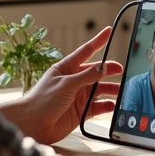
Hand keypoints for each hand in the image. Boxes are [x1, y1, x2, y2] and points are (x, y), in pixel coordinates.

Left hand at [14, 27, 123, 144]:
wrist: (33, 124)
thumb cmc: (42, 101)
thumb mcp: (66, 84)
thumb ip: (86, 76)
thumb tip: (104, 67)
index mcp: (67, 68)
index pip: (86, 51)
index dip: (98, 41)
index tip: (109, 31)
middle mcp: (74, 81)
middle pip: (96, 72)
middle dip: (109, 70)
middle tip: (121, 70)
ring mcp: (78, 96)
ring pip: (100, 89)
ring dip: (111, 89)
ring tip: (122, 90)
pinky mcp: (81, 111)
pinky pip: (98, 106)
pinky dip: (107, 105)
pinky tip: (113, 105)